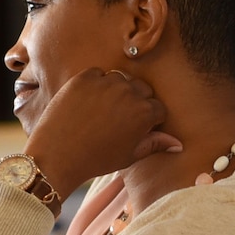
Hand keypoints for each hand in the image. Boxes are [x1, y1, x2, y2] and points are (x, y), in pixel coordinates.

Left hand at [23, 69, 182, 198]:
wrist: (57, 155)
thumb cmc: (95, 159)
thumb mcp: (129, 155)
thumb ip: (155, 144)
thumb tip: (178, 143)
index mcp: (144, 113)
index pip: (158, 108)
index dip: (150, 120)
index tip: (138, 128)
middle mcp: (129, 93)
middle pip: (142, 90)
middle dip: (136, 102)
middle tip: (120, 119)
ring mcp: (106, 82)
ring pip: (121, 79)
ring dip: (117, 90)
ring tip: (104, 110)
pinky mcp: (85, 77)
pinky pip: (98, 74)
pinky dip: (96, 84)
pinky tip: (88, 102)